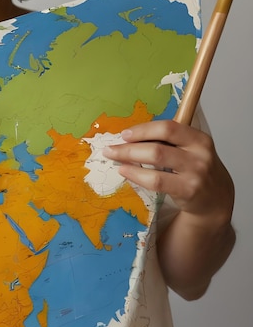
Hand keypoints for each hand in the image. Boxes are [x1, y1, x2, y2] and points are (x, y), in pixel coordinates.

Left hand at [104, 120, 233, 227]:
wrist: (216, 199)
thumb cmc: (195, 169)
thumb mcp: (189, 149)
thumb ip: (166, 140)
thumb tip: (129, 135)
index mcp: (198, 138)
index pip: (168, 128)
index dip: (143, 130)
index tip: (124, 134)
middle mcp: (200, 154)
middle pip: (158, 146)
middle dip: (129, 147)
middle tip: (110, 148)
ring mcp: (195, 173)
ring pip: (156, 162)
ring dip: (129, 159)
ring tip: (114, 158)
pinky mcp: (188, 191)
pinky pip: (156, 181)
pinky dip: (137, 175)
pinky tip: (125, 171)